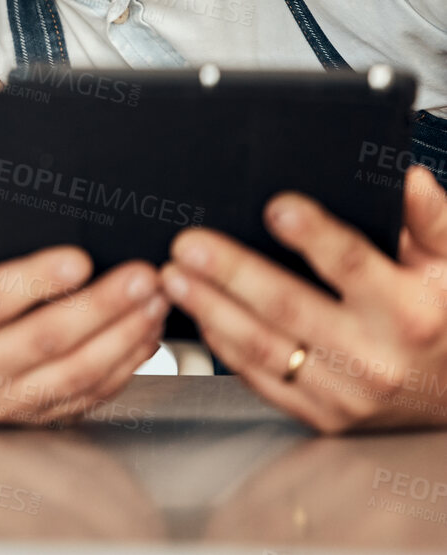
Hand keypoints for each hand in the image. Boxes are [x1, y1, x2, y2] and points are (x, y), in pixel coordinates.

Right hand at [0, 207, 169, 424]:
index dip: (35, 280)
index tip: (79, 258)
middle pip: (42, 340)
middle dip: (99, 307)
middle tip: (140, 277)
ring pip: (74, 373)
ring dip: (122, 337)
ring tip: (153, 301)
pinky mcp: (31, 417)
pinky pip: (87, 394)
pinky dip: (123, 364)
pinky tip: (144, 333)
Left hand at [162, 167, 446, 431]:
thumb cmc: (445, 321)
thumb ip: (431, 220)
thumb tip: (409, 179)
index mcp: (408, 311)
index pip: (352, 265)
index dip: (314, 235)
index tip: (277, 208)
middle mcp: (375, 357)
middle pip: (290, 307)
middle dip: (232, 273)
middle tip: (189, 245)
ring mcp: (346, 393)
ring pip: (264, 347)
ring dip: (211, 309)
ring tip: (175, 278)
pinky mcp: (321, 415)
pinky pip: (261, 379)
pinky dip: (223, 347)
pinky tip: (199, 317)